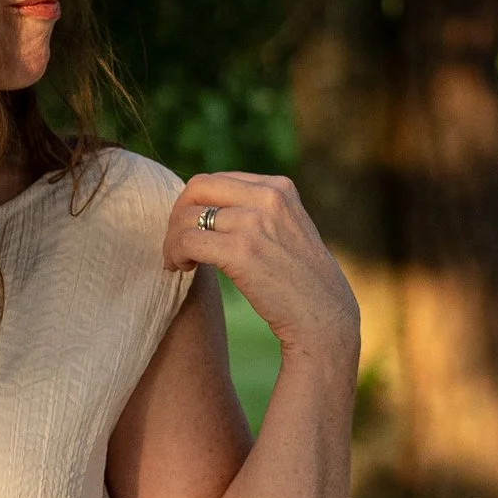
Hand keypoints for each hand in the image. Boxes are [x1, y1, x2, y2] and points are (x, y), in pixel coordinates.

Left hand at [163, 170, 362, 367]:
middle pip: (197, 188)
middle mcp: (268, 197)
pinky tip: (182, 269)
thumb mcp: (286, 230)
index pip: (216, 180)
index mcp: (279, 188)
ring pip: (187, 216)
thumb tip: (208, 207)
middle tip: (177, 244)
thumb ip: (257, 212)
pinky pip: (187, 241)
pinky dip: (175, 254)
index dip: (194, 205)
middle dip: (178, 215)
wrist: (324, 317)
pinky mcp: (241, 250)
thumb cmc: (300, 282)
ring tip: (179, 262)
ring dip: (173, 240)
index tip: (192, 231)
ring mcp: (255, 222)